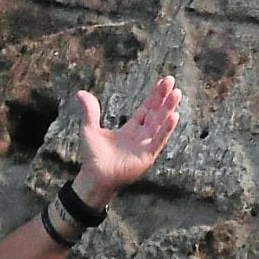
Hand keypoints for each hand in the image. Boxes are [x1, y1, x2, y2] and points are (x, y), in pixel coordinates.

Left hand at [73, 75, 182, 205]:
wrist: (94, 177)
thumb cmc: (93, 156)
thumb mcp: (90, 129)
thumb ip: (90, 111)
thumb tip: (81, 92)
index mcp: (131, 128)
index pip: (146, 108)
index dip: (154, 95)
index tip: (163, 81)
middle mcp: (141, 136)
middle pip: (155, 112)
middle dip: (164, 97)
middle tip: (172, 81)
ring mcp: (146, 145)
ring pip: (160, 123)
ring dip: (168, 109)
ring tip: (177, 93)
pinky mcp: (147, 156)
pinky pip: (159, 140)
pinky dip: (166, 129)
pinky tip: (174, 116)